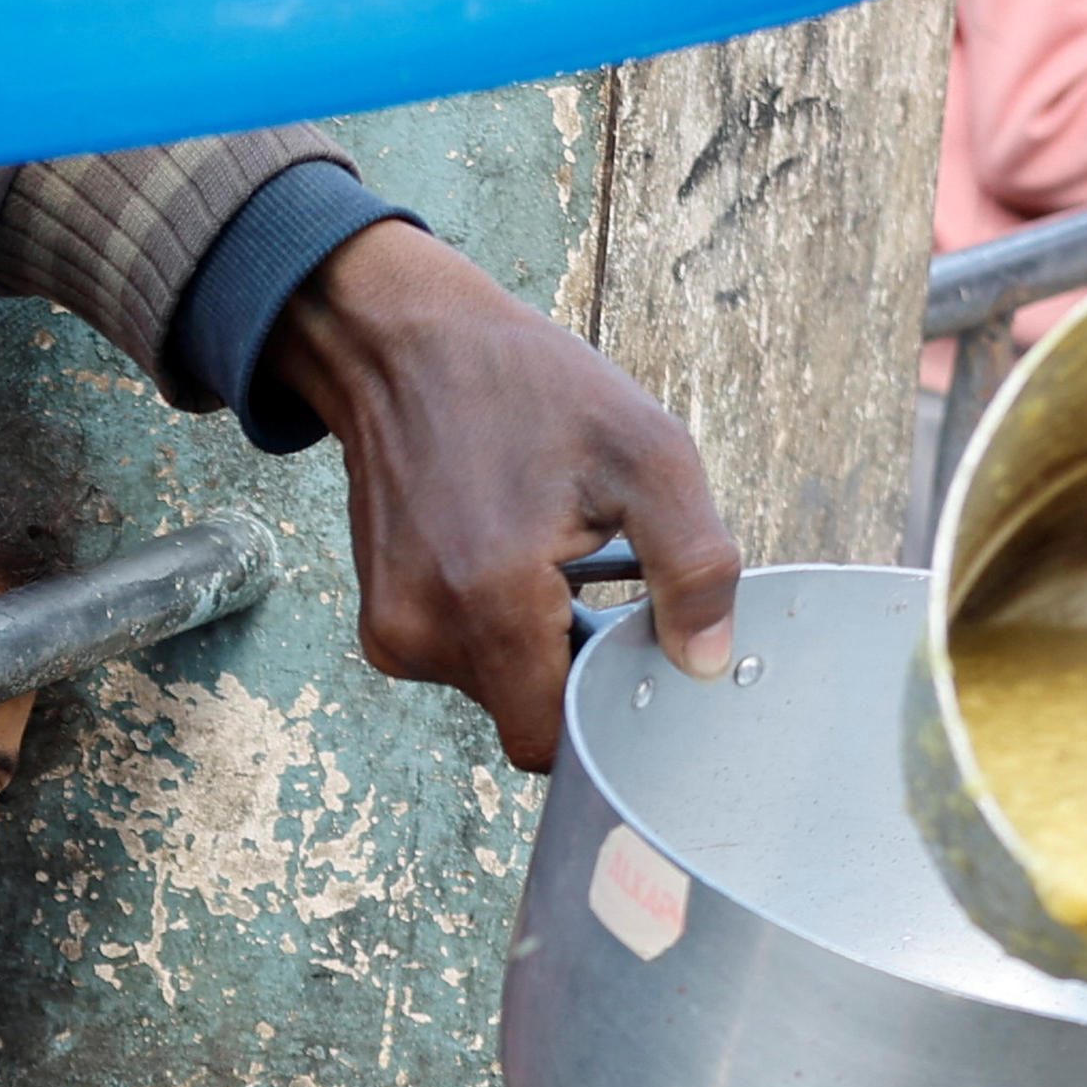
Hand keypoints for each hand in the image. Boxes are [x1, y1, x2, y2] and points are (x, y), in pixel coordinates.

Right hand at [259, 219, 733, 770]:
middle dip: (574, 669)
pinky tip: (509, 555)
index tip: (635, 659)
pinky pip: (458, 659)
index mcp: (490, 602)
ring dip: (536, 645)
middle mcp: (425, 633)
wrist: (402, 345)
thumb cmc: (525, 387)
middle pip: (526, 716)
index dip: (604, 718)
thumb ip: (693, 566)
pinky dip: (496, 627)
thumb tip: (705, 664)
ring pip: (494, 690)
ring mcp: (392, 631)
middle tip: (599, 582)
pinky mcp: (380, 618)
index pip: (551, 742)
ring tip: (551, 558)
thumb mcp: (646, 452)